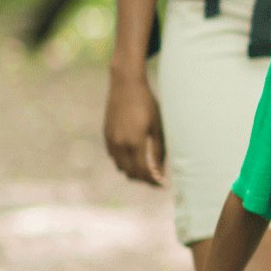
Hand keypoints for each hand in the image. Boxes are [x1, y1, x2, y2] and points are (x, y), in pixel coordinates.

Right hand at [104, 70, 166, 185]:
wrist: (126, 86)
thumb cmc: (147, 105)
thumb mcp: (157, 127)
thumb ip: (159, 150)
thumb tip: (161, 171)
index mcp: (135, 142)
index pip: (143, 171)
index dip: (154, 181)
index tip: (164, 185)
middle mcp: (120, 144)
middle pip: (131, 173)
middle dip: (145, 180)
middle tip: (158, 180)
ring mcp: (111, 140)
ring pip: (121, 167)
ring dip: (134, 172)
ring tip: (149, 170)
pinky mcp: (106, 136)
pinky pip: (114, 157)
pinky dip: (125, 162)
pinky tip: (136, 158)